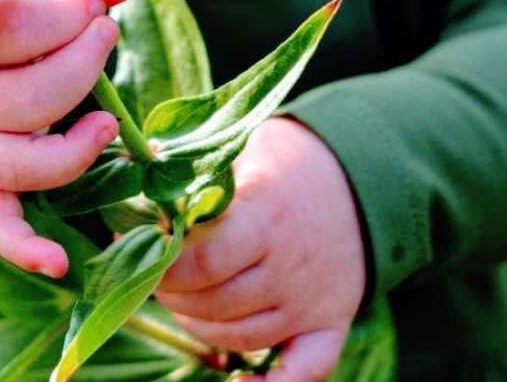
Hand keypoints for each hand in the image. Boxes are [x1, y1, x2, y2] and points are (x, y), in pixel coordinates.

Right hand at [0, 0, 143, 278]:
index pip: (17, 27)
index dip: (70, 15)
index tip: (91, 5)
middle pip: (34, 97)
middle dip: (87, 64)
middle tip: (102, 37)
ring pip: (25, 163)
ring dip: (78, 148)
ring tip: (108, 122)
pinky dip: (24, 247)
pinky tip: (58, 263)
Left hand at [154, 118, 365, 381]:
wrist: (361, 175)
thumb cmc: (289, 158)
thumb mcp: (247, 147)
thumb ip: (202, 169)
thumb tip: (150, 169)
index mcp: (268, 216)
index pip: (204, 260)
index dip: (166, 265)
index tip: (145, 250)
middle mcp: (292, 265)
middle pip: (216, 302)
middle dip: (173, 294)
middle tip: (154, 276)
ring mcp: (312, 301)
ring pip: (241, 336)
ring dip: (200, 325)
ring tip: (182, 300)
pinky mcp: (331, 323)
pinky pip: (305, 371)